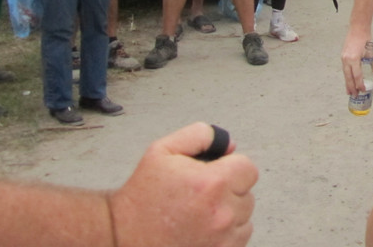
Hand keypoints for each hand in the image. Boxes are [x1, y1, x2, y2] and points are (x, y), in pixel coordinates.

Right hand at [109, 123, 257, 246]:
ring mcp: (223, 238)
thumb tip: (230, 145)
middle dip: (229, 189)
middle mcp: (222, 213)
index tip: (214, 174)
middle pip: (247, 192)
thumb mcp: (163, 150)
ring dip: (229, 211)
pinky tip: (202, 227)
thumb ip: (200, 136)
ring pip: (245, 216)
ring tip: (199, 212)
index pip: (248, 168)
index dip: (231, 167)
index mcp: (211, 183)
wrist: (124, 235)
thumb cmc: (143, 195)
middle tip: (200, 194)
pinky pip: (240, 236)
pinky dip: (227, 232)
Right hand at [341, 35, 372, 95]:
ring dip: (347, 83)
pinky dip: (347, 76)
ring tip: (350, 92)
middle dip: (351, 87)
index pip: (357, 76)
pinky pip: (344, 69)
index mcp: (354, 59)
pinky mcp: (342, 56)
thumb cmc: (366, 40)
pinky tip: (349, 81)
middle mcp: (347, 59)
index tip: (363, 90)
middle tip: (355, 96)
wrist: (357, 29)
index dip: (360, 84)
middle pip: (348, 77)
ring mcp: (343, 58)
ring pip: (345, 74)